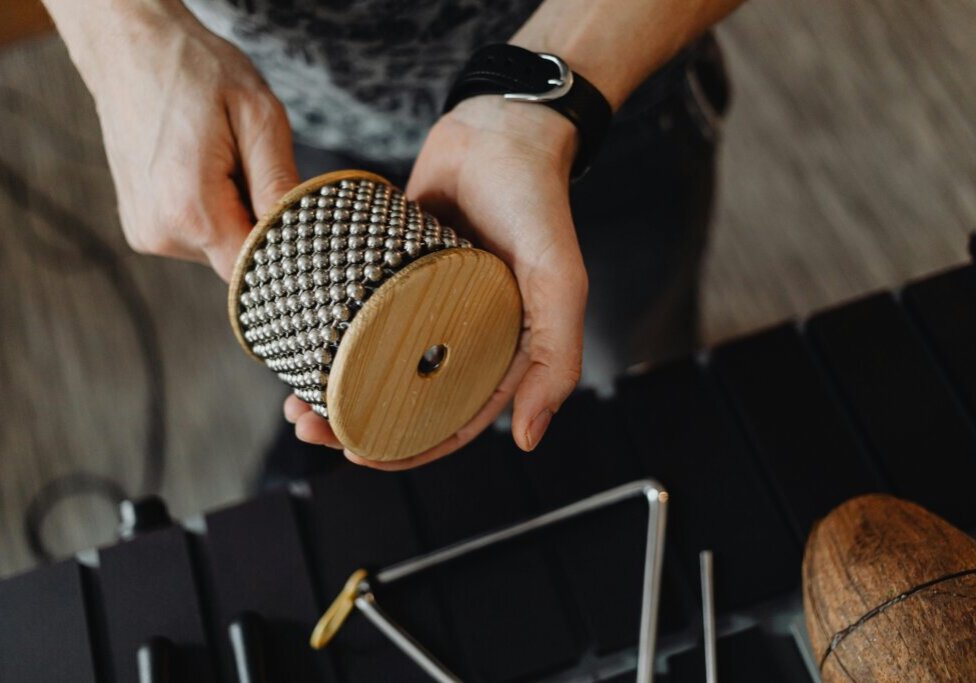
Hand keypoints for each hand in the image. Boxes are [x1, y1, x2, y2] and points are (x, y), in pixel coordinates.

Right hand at [76, 1, 297, 279]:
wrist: (130, 49)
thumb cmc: (196, 72)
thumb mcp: (259, 117)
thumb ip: (280, 185)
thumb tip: (304, 237)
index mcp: (189, 210)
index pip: (255, 270)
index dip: (284, 252)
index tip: (297, 219)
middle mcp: (160, 233)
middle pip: (238, 261)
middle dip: (260, 225)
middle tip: (256, 169)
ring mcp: (147, 233)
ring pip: (219, 248)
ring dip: (237, 217)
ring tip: (224, 163)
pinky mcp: (143, 228)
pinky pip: (198, 237)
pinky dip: (214, 213)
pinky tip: (206, 171)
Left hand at [287, 96, 587, 469]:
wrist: (500, 130)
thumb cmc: (538, 204)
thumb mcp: (560, 284)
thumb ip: (556, 358)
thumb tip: (528, 440)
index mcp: (497, 353)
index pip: (450, 420)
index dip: (405, 447)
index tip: (359, 452)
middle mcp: (456, 337)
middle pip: (400, 398)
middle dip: (352, 422)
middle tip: (308, 427)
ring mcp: (420, 306)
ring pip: (370, 363)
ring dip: (331, 388)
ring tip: (292, 400)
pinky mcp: (390, 273)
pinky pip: (355, 315)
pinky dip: (328, 337)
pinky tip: (298, 346)